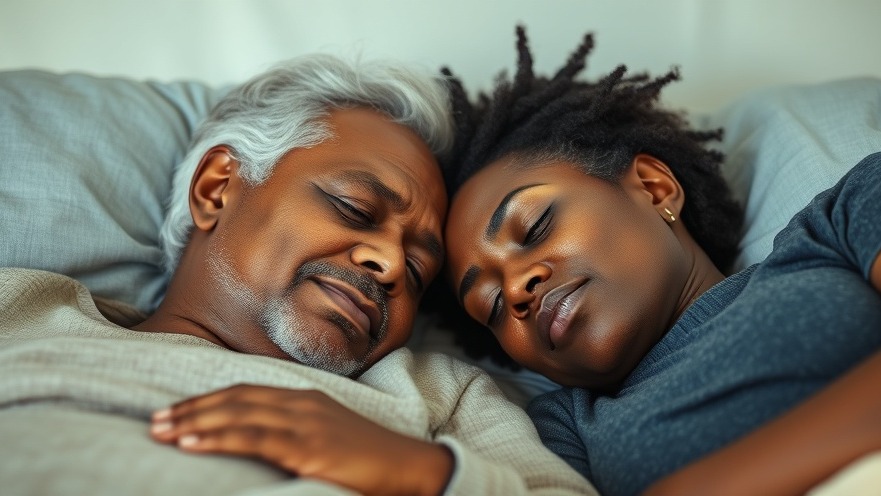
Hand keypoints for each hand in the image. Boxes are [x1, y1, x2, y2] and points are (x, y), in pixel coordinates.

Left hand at [150, 384, 453, 495]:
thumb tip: (261, 442)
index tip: (175, 411)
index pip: (244, 393)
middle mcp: (300, 404)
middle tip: (155, 421)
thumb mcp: (328, 437)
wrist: (409, 467)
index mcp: (304, 399)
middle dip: (192, 409)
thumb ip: (296, 433)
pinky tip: (192, 443)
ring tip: (162, 431)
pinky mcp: (309, 448)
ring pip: (238, 415)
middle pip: (234, 399)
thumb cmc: (368, 459)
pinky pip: (255, 439)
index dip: (206, 401)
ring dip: (195, 422)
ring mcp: (305, 424)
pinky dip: (219, 438)